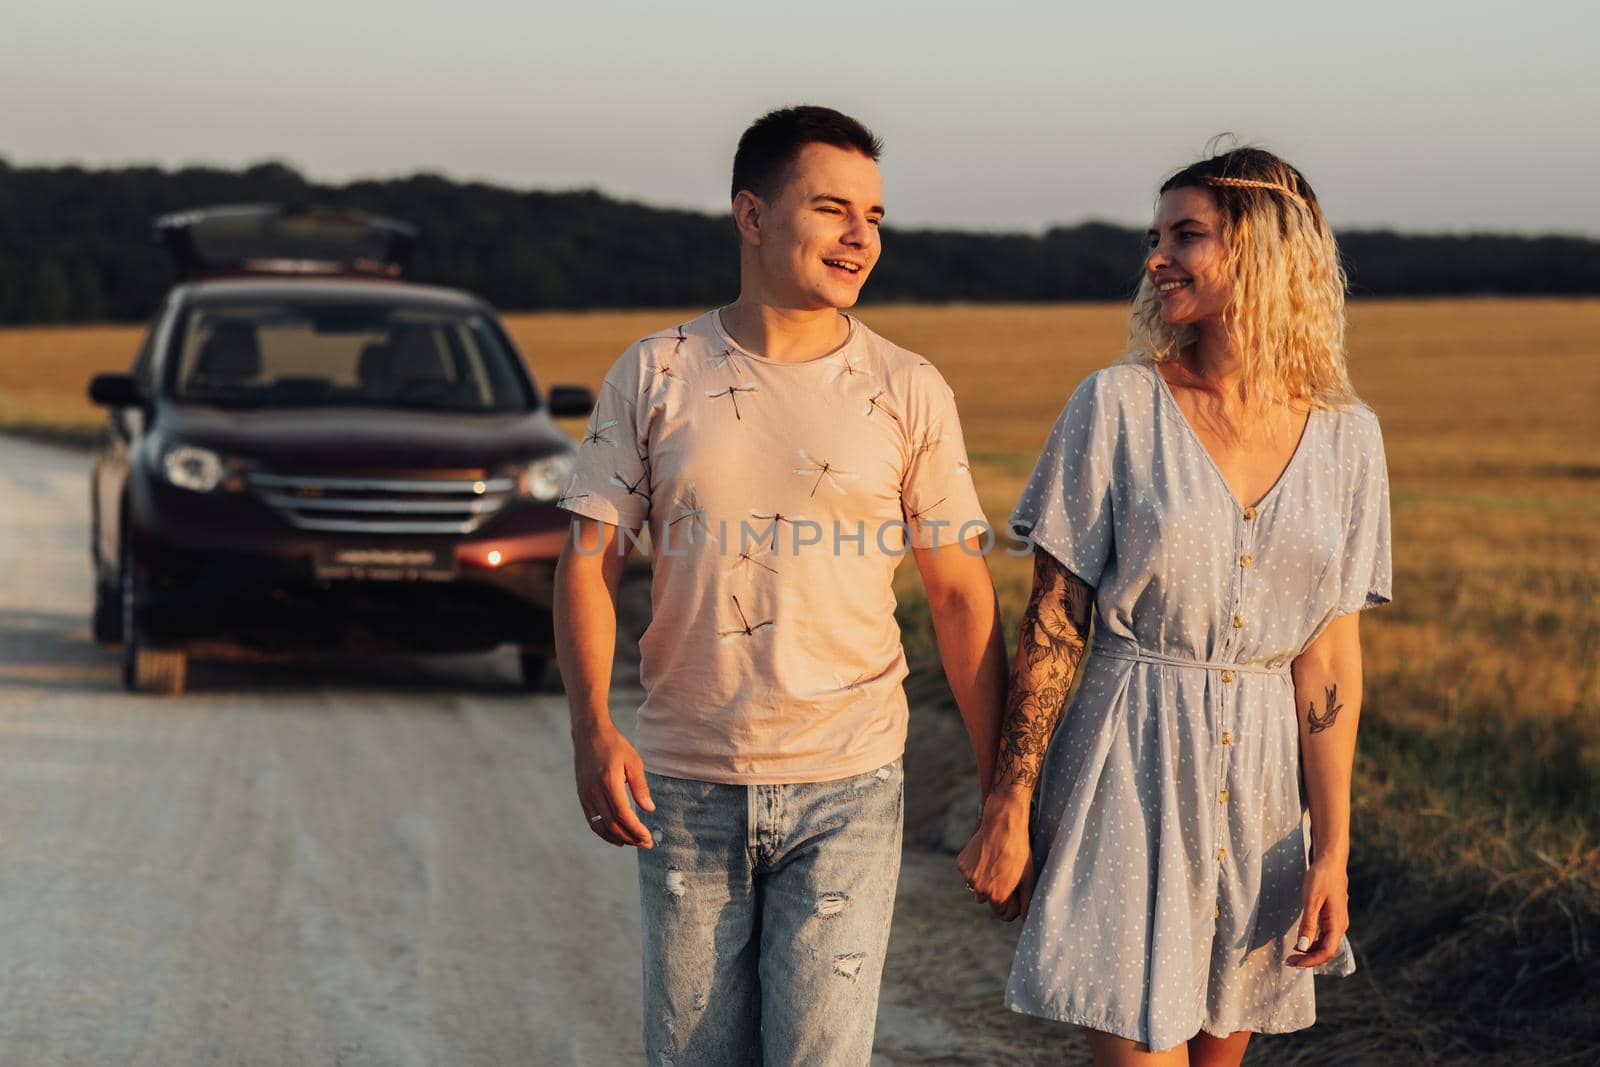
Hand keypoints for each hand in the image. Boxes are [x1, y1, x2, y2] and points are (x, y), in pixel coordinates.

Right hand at [573, 723, 655, 847]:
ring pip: (600, 826)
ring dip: (617, 838)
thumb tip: (649, 810)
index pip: (623, 815)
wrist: (589, 734)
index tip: (648, 838)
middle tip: (646, 844)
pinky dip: (604, 832)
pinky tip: (616, 837)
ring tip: (633, 842)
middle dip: (630, 838)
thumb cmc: (615, 746)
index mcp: (609, 782)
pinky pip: (592, 820)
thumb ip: (640, 787)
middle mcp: (594, 791)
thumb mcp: (633, 762)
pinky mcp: (581, 796)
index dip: (636, 830)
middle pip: (612, 824)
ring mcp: (585, 795)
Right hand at [955, 791, 1032, 919]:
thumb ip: (1026, 902)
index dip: (1010, 906)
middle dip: (997, 891)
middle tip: (1006, 874)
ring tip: (997, 862)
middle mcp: (980, 890)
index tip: (1014, 896)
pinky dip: (975, 868)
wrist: (1002, 825)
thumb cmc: (1018, 851)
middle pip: (988, 899)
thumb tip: (1025, 918)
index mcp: (997, 896)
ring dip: (985, 879)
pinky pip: (969, 873)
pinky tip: (986, 855)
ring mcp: (968, 877)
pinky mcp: (961, 865)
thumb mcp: (1027, 877)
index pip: (1001, 914)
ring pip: (977, 885)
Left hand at [1287, 858, 1348, 967]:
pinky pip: (1324, 937)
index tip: (1294, 962)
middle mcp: (1340, 926)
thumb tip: (1303, 947)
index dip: (1311, 961)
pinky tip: (1300, 943)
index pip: (1327, 952)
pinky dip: (1313, 943)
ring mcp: (1337, 922)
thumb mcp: (1311, 900)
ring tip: (1292, 955)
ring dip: (1310, 953)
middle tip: (1288, 961)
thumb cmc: (1321, 878)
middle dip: (1308, 959)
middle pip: (1326, 951)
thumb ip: (1308, 924)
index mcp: (1337, 924)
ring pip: (1325, 945)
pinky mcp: (1332, 918)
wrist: (1331, 862)